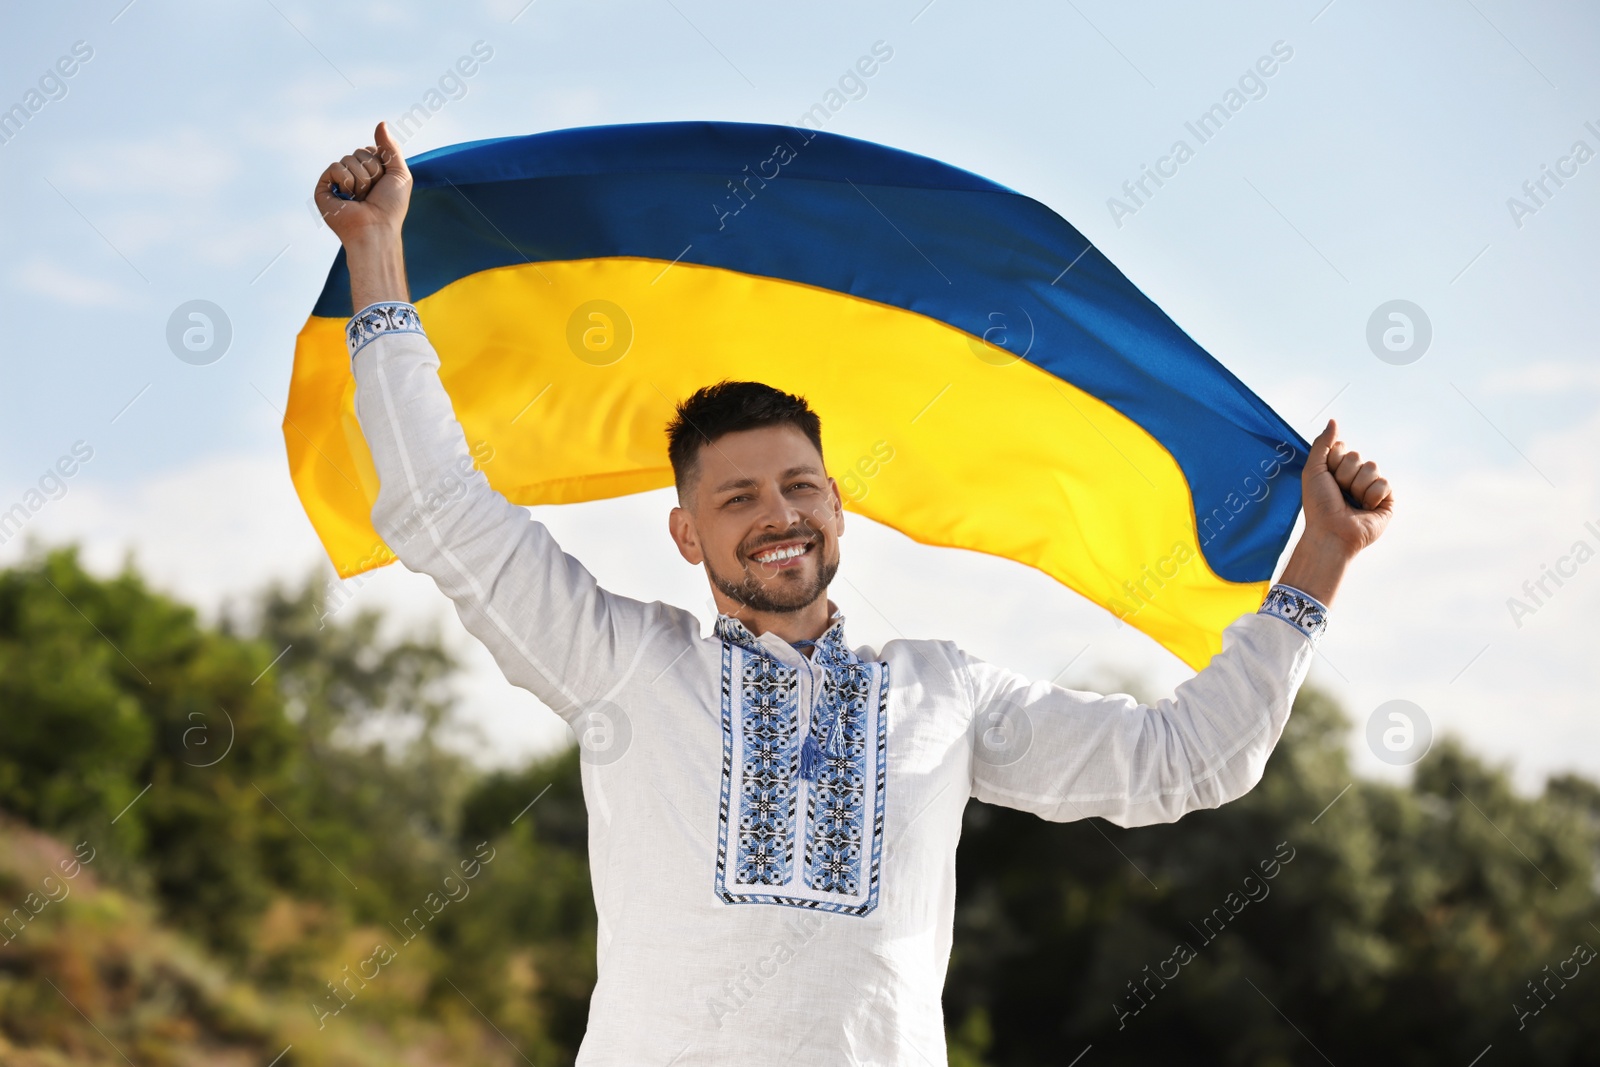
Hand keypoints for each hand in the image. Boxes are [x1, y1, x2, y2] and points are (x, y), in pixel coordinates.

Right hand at [313, 121, 411, 243]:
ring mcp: (338, 181)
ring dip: (361, 179)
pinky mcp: (324, 188)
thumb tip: (381, 123)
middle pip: (359, 152)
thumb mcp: (400, 174)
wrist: (376, 228)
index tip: (385, 183)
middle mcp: (352, 175)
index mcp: (369, 171)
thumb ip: (391, 147)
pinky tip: (348, 197)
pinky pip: (335, 167)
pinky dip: (346, 181)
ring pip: (348, 159)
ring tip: (361, 198)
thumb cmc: (391, 207)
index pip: (370, 149)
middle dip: (372, 171)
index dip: (381, 164)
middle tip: (373, 193)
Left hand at [1301, 418, 1393, 555]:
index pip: (1343, 448)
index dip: (1334, 461)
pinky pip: (1384, 483)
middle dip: (1344, 474)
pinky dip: (1372, 495)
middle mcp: (1354, 478)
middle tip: (1338, 492)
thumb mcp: (1313, 470)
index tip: (1326, 477)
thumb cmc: (1318, 505)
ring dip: (1357, 485)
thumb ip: (1323, 444)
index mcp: (1337, 470)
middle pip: (1358, 456)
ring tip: (1351, 501)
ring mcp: (1371, 488)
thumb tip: (1334, 420)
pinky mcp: (1386, 500)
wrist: (1331, 532)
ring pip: (1372, 467)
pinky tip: (1365, 508)